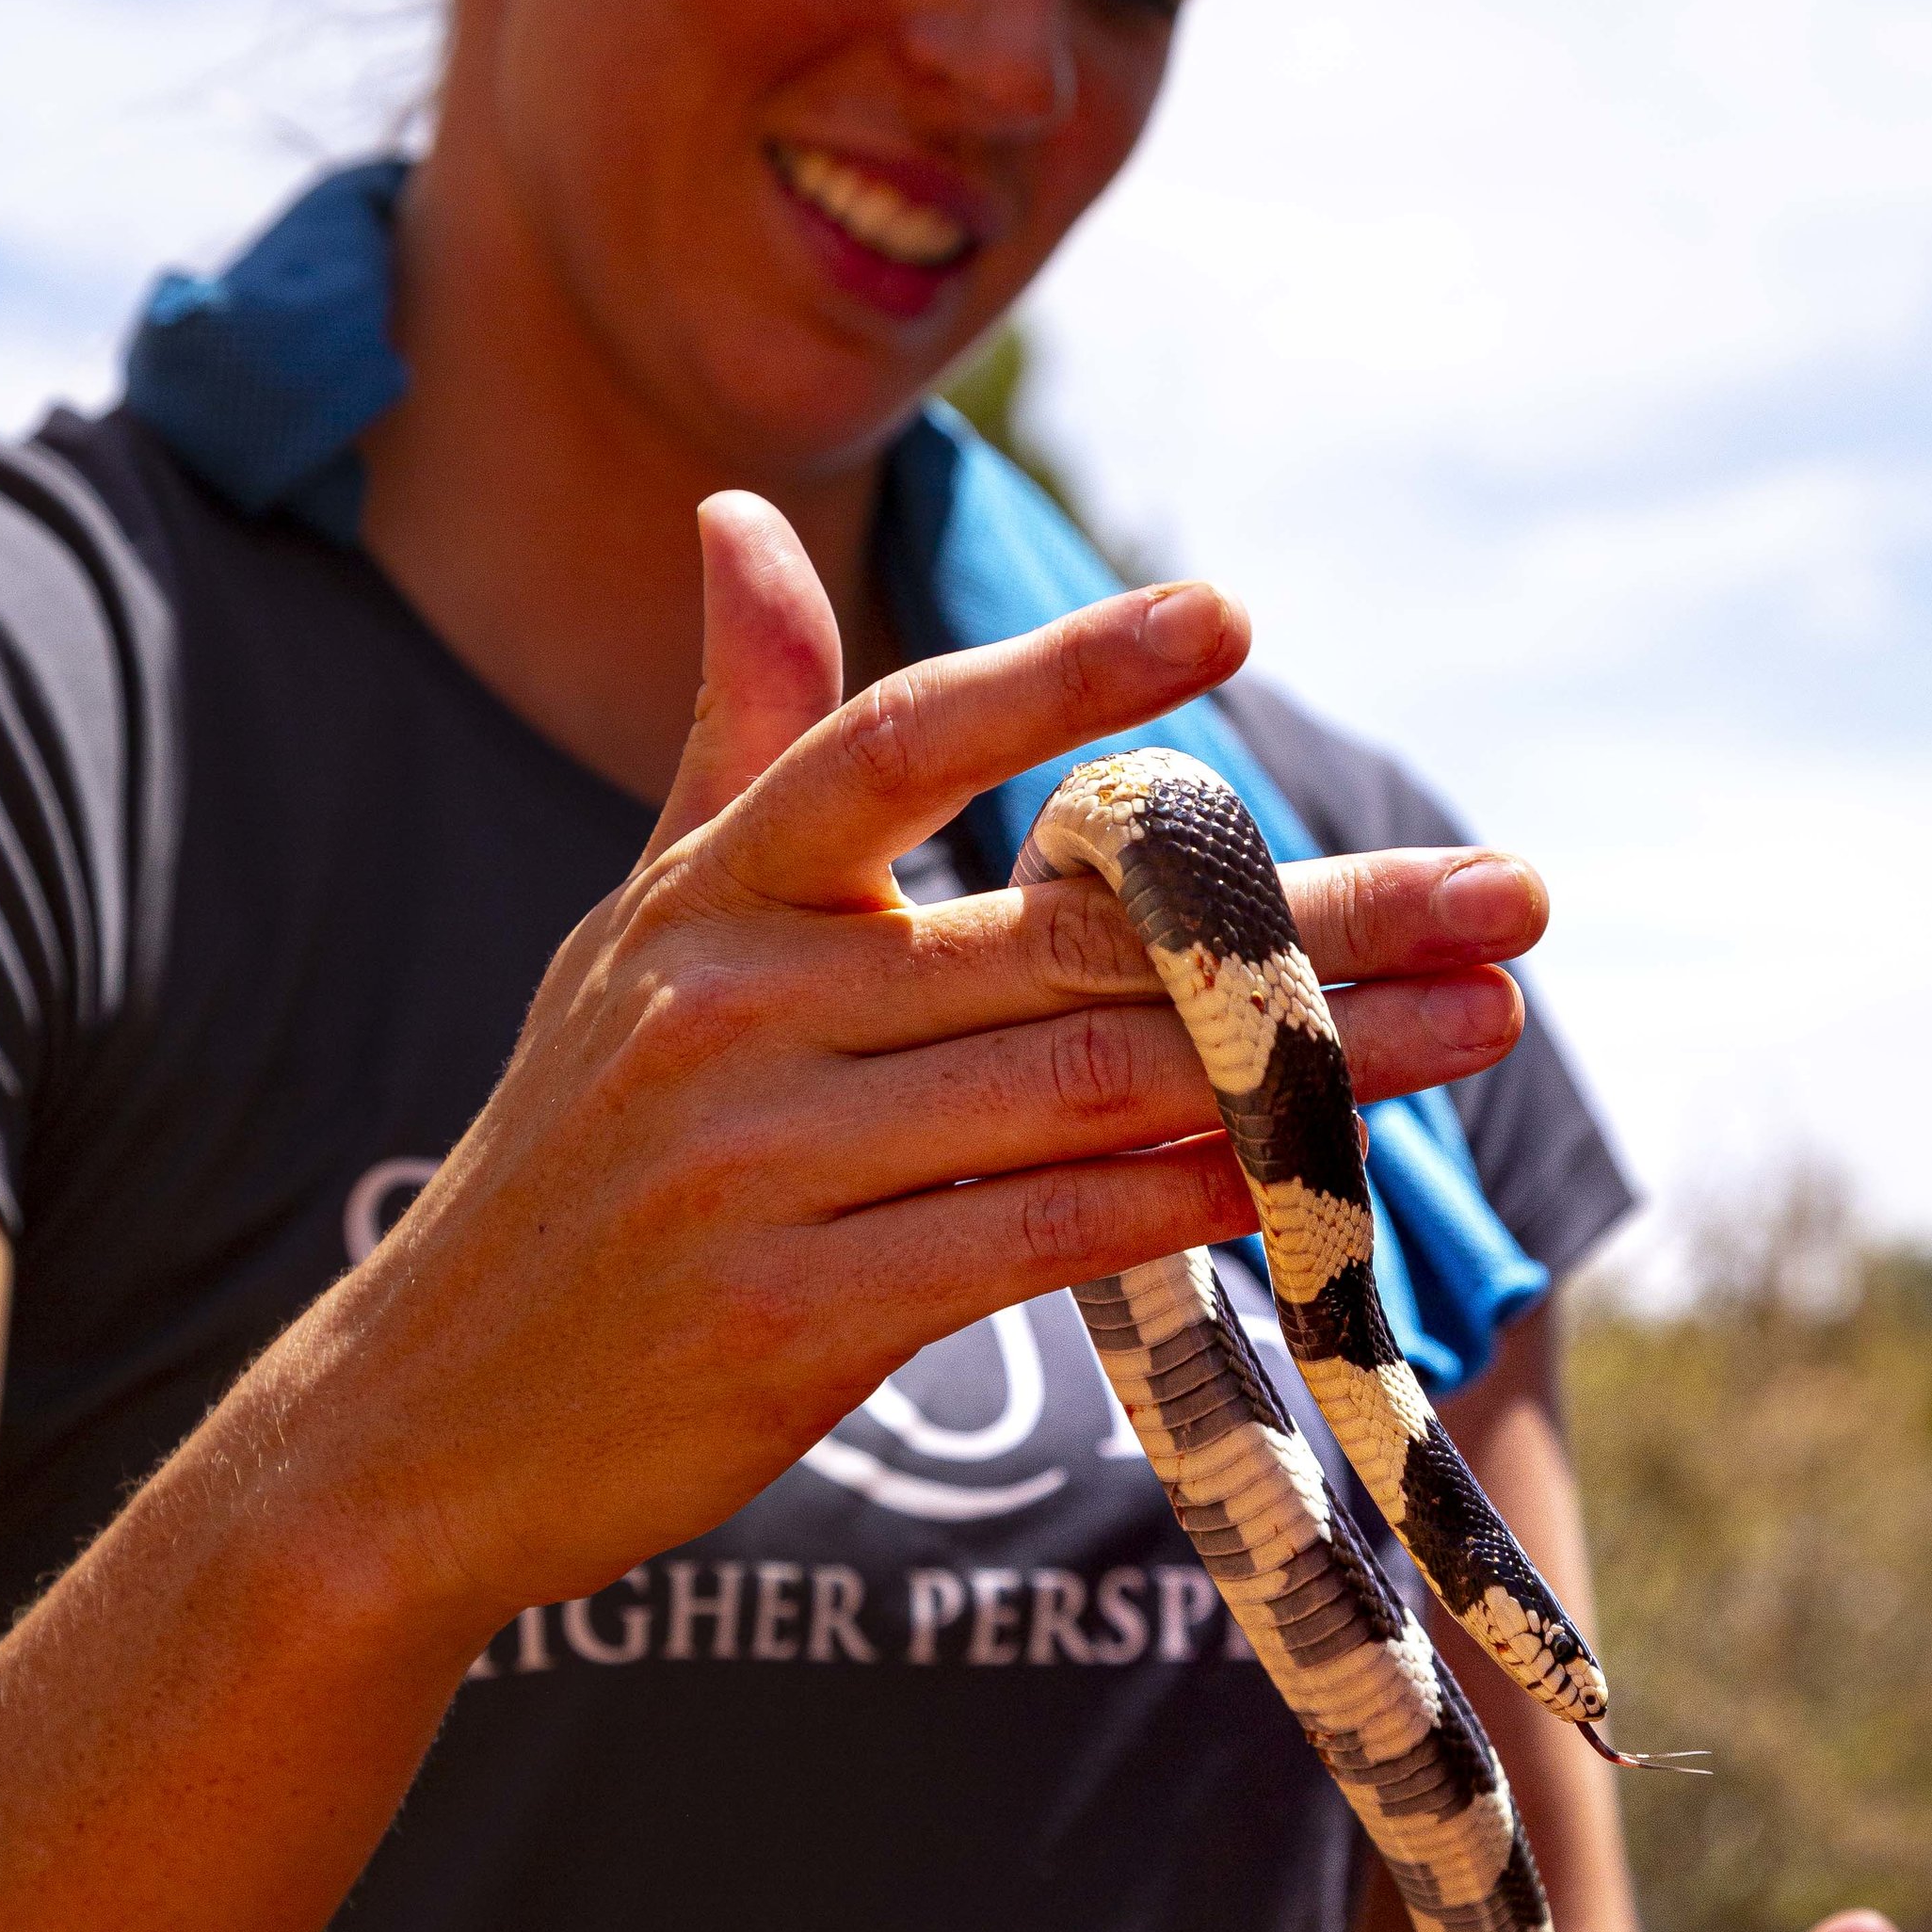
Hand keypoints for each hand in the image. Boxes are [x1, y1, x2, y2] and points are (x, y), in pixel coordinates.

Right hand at [265, 495, 1546, 1646]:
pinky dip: (1187, 1204)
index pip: (906, 741)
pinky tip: (1313, 1175)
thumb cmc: (579, 1145)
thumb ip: (737, 735)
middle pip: (1074, 936)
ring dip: (1304, 1064)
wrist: (421, 1416)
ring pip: (1084, 1087)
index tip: (1232, 618)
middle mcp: (733, 1004)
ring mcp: (757, 1162)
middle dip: (1312, 921)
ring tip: (1477, 1028)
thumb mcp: (638, 925)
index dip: (1066, 675)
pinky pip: (1035, 1239)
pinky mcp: (792, 1318)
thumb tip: (738, 515)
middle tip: (1510, 895)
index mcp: (713, 889)